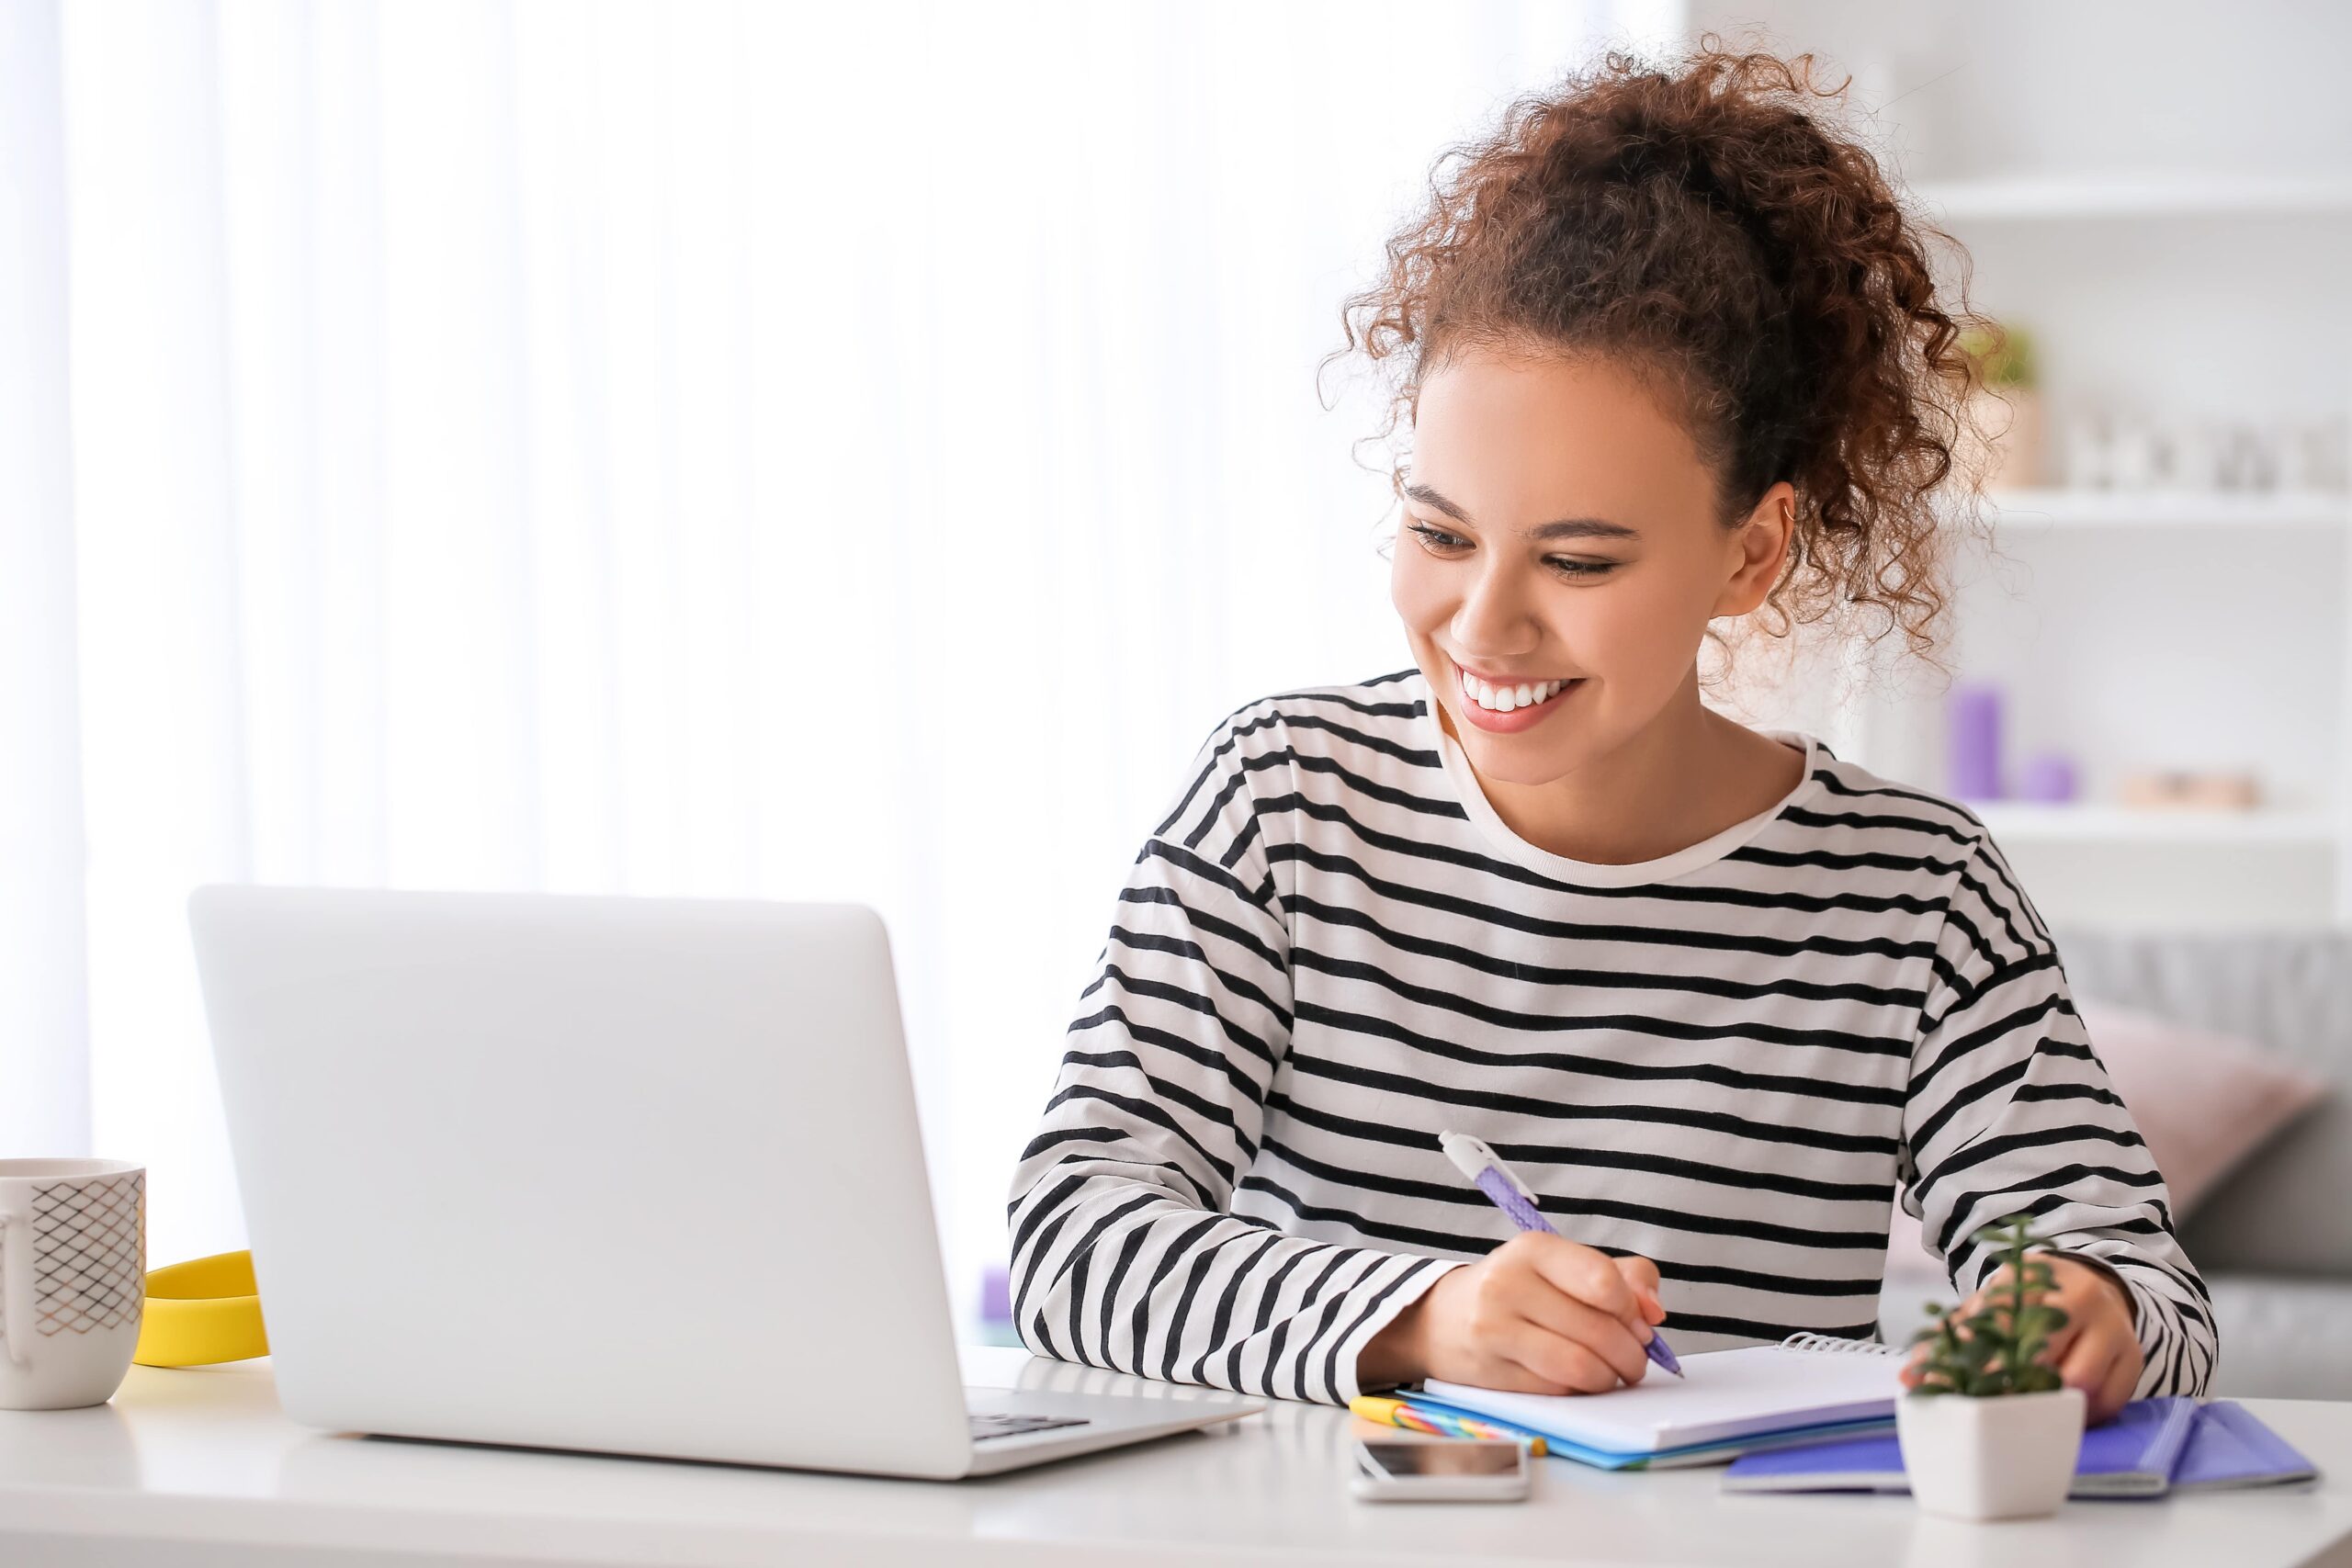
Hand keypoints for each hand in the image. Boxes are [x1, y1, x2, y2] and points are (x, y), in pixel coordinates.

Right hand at [1359, 1232, 1665, 1393]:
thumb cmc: (1522, 1290)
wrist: (1443, 1319)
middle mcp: (1508, 1284)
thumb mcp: (1565, 1266)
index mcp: (1533, 1249)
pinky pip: (1557, 1391)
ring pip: (1579, 1367)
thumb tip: (1654, 1312)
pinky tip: (1580, 1381)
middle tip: (1635, 1360)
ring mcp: (1494, 1330)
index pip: (1603, 1281)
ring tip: (1613, 1374)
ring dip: (1610, 1378)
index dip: (1632, 1310)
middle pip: (1598, 1331)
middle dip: (1632, 1354)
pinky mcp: (1490, 1373)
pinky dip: (1581, 1391)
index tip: (1638, 1322)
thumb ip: (1625, 1277)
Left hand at [1899, 1250, 2141, 1424]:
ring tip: (2025, 1417)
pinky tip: (2059, 1416)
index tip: (1968, 1392)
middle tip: (1993, 1412)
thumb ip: (1951, 1339)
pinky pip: (2107, 1401)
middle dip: (2014, 1388)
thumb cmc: (2029, 1302)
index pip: (2004, 1322)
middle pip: (2044, 1353)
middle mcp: (2080, 1297)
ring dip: (2048, 1405)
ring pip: (2079, 1381)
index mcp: (2034, 1276)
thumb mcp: (1991, 1306)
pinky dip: (2080, 1416)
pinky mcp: (2133, 1358)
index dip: (1983, 1363)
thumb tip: (1909, 1379)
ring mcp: (2112, 1327)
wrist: (2091, 1286)